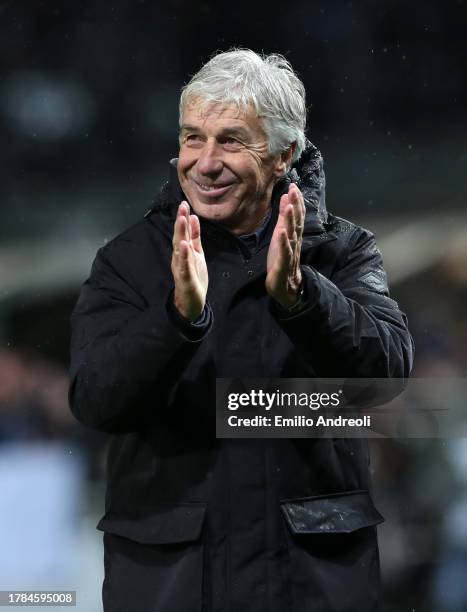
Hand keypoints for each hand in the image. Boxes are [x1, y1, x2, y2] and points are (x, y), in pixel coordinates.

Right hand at [171, 201, 207, 320]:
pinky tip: (184, 245)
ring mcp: (182, 268)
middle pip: (179, 236)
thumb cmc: (194, 278)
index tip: (185, 203)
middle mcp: (180, 258)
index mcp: (185, 252)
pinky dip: (184, 255)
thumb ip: (195, 237)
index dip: (184, 218)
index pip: (183, 233)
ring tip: (182, 219)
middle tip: (182, 205)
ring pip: (180, 249)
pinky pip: (184, 266)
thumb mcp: (197, 255)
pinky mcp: (185, 279)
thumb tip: (194, 218)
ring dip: (180, 234)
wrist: (191, 303)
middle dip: (180, 221)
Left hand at [266, 183, 304, 307]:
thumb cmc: (282, 260)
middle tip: (294, 190)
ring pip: (292, 235)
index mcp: (293, 236)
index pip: (297, 217)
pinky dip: (284, 242)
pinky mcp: (283, 264)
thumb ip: (284, 218)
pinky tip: (282, 232)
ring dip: (291, 221)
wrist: (285, 287)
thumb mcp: (281, 236)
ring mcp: (290, 253)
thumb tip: (285, 198)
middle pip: (297, 222)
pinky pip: (285, 252)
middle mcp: (294, 243)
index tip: (294, 186)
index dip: (296, 201)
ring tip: (289, 206)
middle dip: (295, 206)